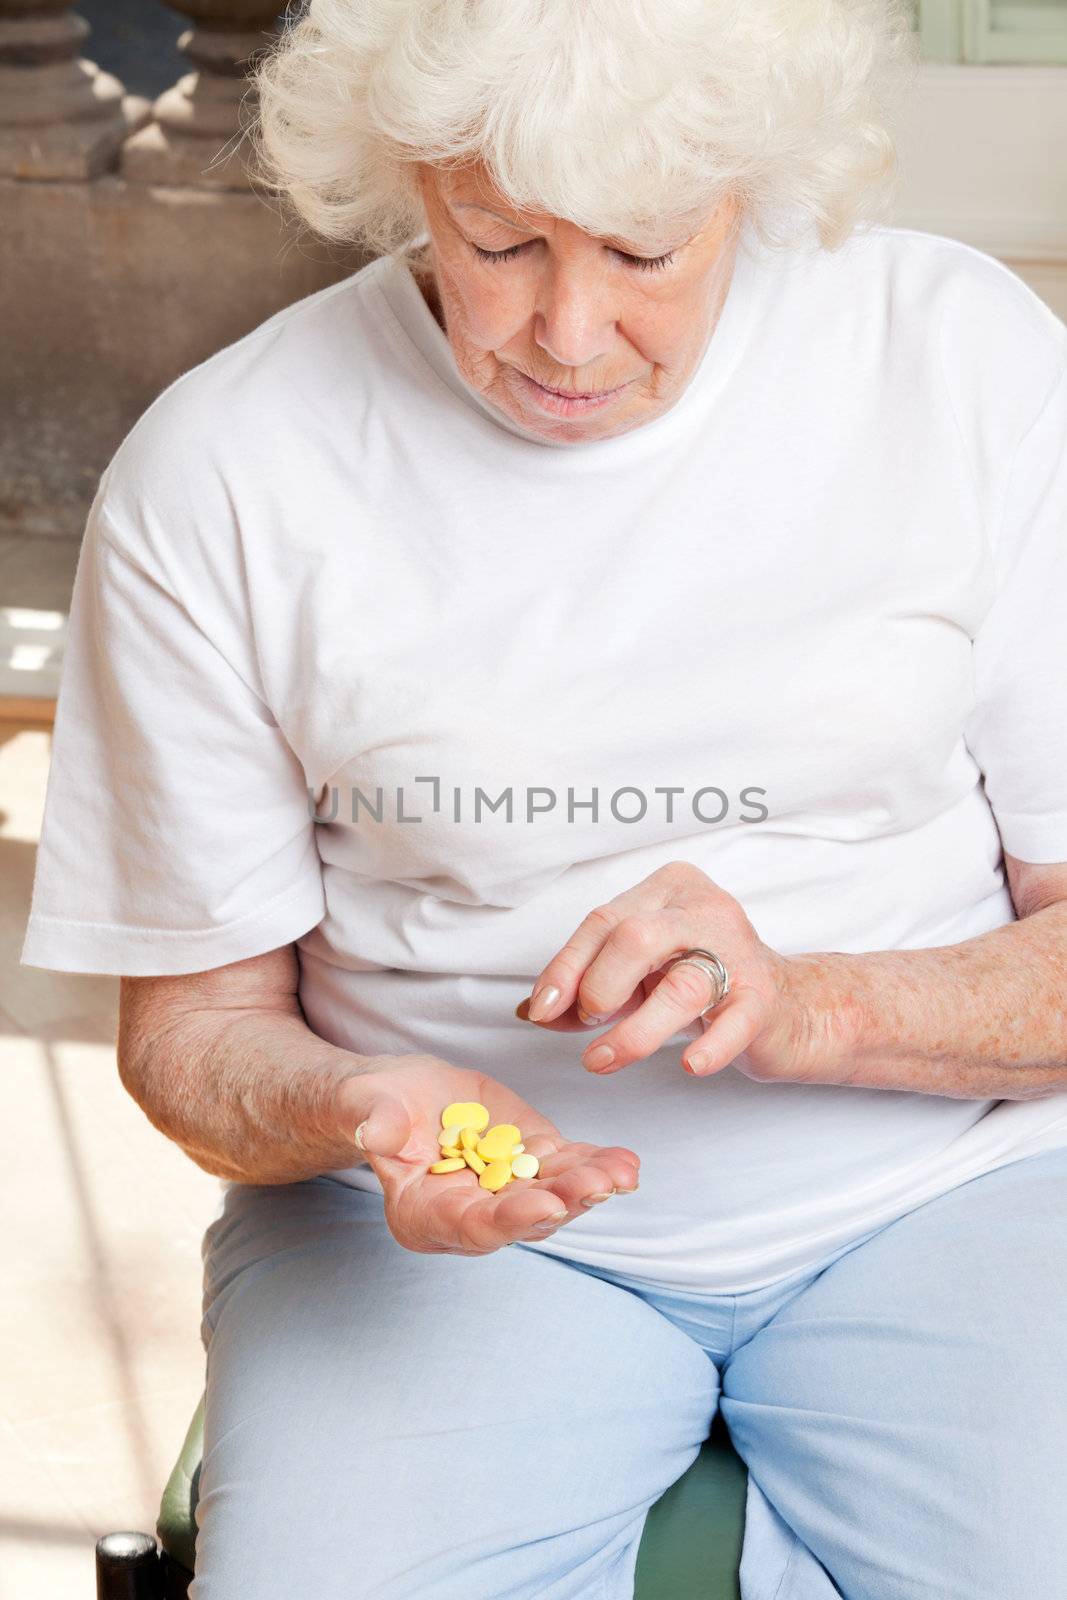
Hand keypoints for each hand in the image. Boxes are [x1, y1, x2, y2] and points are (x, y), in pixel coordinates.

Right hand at [330, 1054, 639, 1255]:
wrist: (399, 1097)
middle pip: (523, 1217)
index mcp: (424, 1216)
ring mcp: (506, 1189)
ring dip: (590, 1186)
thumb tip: (377, 1133)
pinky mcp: (530, 1161)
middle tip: (599, 1185)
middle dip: (565, 1202)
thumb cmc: (371, 1106)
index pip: (472, 1226)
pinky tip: (625, 1162)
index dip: (511, 1219)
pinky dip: (597, 1165)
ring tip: (622, 1172)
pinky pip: (567, 1168)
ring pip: (554, 1194)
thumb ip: (372, 1122)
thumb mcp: (363, 1105)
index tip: (546, 1205)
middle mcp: (472, 1215)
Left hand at [517, 859, 836, 1081]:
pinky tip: (690, 1065)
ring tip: (602, 1060)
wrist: (785, 1006)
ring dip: (634, 1032)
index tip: (542, 1010)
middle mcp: (705, 908)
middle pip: (636, 938)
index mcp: (667, 889)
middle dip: (600, 986)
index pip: (603, 921)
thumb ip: (586, 988)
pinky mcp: (763, 997)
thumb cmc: (699, 982)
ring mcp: (739, 951)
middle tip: (589, 1022)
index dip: (566, 968)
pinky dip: (710, 1046)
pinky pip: (734, 1021)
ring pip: (680, 985)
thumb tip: (538, 1012)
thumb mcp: (635, 978)